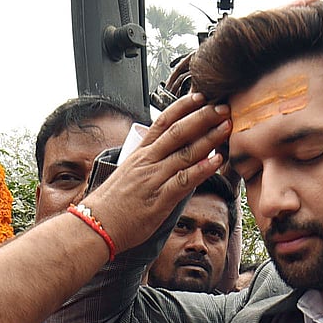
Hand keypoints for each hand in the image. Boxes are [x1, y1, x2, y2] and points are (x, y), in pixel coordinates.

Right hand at [82, 93, 229, 251]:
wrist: (95, 226)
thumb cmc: (112, 204)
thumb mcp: (127, 174)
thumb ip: (148, 162)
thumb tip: (169, 154)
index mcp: (140, 154)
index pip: (163, 122)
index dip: (183, 107)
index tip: (201, 96)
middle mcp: (147, 162)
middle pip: (178, 132)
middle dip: (202, 117)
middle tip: (223, 107)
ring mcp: (153, 179)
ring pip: (184, 153)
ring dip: (209, 139)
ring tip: (227, 127)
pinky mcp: (159, 200)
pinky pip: (183, 181)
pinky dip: (202, 170)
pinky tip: (217, 161)